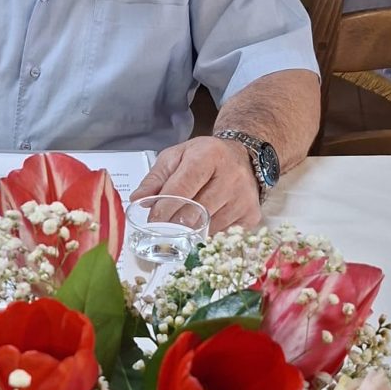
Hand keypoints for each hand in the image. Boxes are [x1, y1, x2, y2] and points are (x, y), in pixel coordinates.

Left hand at [131, 137, 260, 233]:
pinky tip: (207, 221)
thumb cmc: (206, 157)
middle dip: (175, 222)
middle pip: (196, 211)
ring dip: (192, 229)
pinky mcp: (252, 214)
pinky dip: (210, 233)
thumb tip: (138, 200)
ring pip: (209, 227)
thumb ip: (155, 178)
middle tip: (165, 225)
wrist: (243, 156)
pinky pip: (223, 233)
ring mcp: (244, 197)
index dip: (164, 207)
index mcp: (209, 155)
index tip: (153, 219)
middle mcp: (231, 175)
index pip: (182, 188)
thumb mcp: (177, 157)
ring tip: (186, 220)